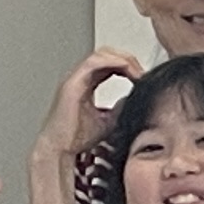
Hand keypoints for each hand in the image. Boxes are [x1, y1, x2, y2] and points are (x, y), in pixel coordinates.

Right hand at [33, 46, 139, 166]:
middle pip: (106, 54)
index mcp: (86, 84)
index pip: (109, 64)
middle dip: (127, 59)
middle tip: (142, 72)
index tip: (143, 76)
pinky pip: (93, 63)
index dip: (128, 66)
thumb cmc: (77, 137)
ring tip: (137, 72)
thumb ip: (121, 107)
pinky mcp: (72, 84)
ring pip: (100, 54)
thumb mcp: (109, 120)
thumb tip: (136, 98)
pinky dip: (113, 62)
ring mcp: (74, 79)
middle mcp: (79, 78)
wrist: (60, 149)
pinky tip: (126, 69)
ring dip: (122, 59)